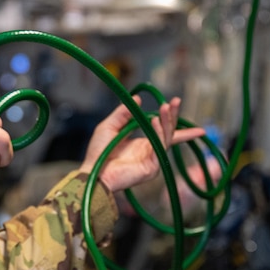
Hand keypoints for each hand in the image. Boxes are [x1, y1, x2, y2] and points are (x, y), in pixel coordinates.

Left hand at [79, 96, 206, 192]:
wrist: (93, 172)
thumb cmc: (99, 153)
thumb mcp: (109, 126)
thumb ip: (122, 113)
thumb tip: (137, 98)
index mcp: (143, 144)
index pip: (162, 129)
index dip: (170, 117)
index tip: (175, 101)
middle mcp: (150, 152)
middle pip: (168, 133)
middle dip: (173, 116)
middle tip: (176, 101)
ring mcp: (153, 161)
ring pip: (165, 139)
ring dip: (166, 122)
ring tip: (164, 107)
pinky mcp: (151, 168)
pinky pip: (159, 148)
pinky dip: (158, 133)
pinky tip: (155, 121)